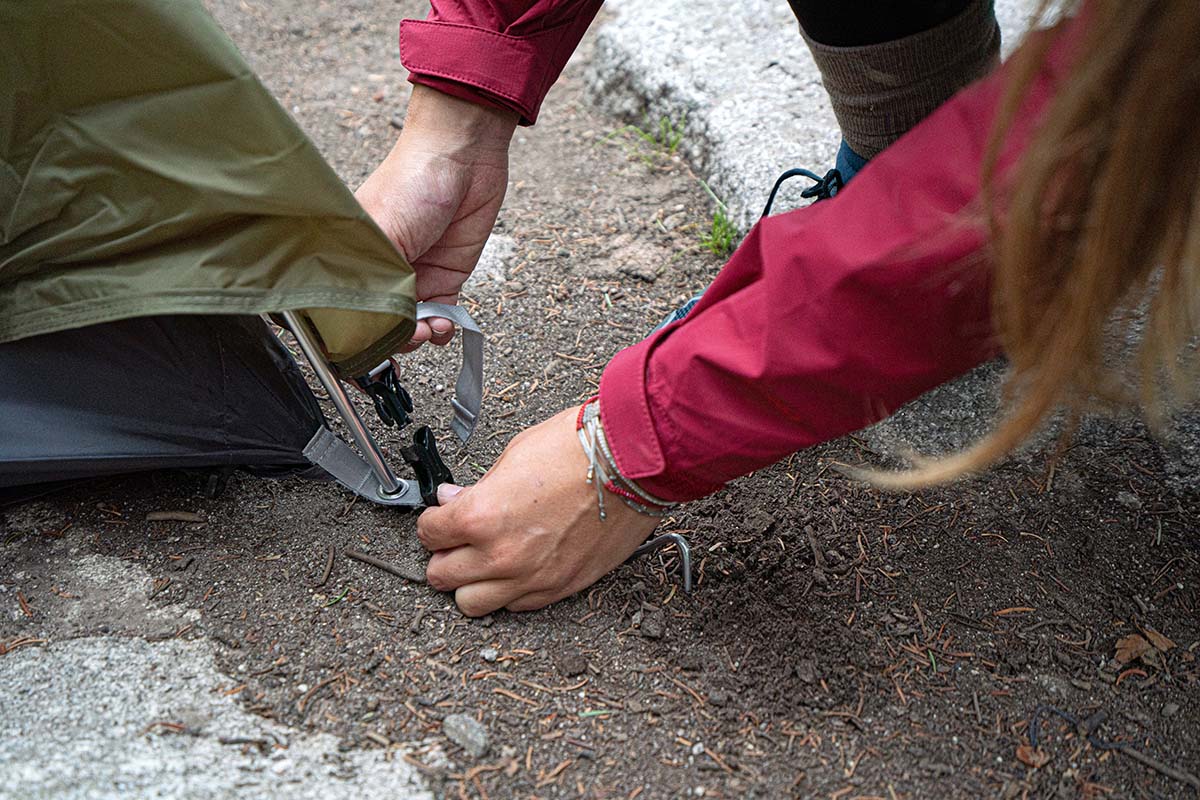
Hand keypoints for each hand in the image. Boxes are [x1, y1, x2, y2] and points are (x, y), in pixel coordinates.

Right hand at [357, 86, 517, 350]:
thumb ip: (373, 278)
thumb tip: (370, 322)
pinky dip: (444, 329)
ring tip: (433, 326)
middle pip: (381, 321)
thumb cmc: (412, 180)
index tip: (374, 340)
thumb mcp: (383, 230)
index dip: (360, 328)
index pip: (348, 306)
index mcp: (354, 257)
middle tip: (412, 333)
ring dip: (423, 335)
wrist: (464, 154)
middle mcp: (382, 270)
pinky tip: (446, 326)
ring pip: (412, 324)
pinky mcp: (446, 276)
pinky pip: (441, 315)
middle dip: (396, 336)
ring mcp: (415, 275)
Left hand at [417, 406, 660, 615]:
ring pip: (472, 604)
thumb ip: (479, 486)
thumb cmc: (580, 449)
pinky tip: (515, 568)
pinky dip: (507, 591)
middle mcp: (502, 555)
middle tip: (455, 540)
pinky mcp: (560, 588)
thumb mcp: (515, 454)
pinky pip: (516, 606)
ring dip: (469, 583)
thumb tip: (453, 498)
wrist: (633, 462)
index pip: (429, 533)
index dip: (433, 520)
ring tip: (481, 561)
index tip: (441, 515)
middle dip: (444, 554)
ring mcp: (531, 577)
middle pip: (441, 575)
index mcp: (482, 516)